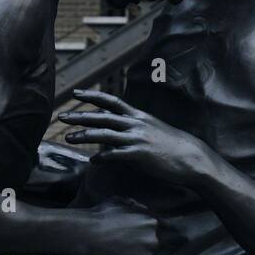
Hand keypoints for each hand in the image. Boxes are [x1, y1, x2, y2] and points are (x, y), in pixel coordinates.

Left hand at [59, 89, 210, 186]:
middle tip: (61, 117)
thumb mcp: (153, 130)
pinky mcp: (140, 155)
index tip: (76, 93)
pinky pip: (115, 155)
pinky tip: (92, 161)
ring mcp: (137, 139)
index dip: (92, 96)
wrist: (192, 158)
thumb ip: (134, 129)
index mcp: (138, 116)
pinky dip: (102, 158)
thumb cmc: (172, 146)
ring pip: (105, 135)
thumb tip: (118, 134)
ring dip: (84, 136)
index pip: (111, 101)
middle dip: (80, 116)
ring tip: (68, 138)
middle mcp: (136, 124)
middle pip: (102, 117)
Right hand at [82, 198, 159, 254]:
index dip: (140, 235)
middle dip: (138, 248)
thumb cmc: (99, 216)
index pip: (153, 232)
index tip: (128, 237)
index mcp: (152, 223)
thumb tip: (143, 210)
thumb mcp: (119, 202)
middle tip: (119, 247)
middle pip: (150, 248)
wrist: (85, 235)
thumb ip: (135, 206)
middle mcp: (153, 241)